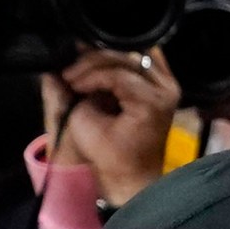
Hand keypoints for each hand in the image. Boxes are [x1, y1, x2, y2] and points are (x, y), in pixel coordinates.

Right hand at [43, 48, 182, 206]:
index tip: (69, 81)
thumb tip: (61, 70)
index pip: (118, 74)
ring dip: (105, 57)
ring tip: (81, 68)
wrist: (134, 176)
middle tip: (71, 73)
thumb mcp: (84, 125)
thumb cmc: (110, 157)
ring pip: (135, 52)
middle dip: (94, 62)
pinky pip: (142, 59)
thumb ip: (74, 95)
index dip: (89, 75)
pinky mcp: (163, 85)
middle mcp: (165, 90)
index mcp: (151, 102)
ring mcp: (168, 85)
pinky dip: (119, 59)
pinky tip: (97, 65)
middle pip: (128, 57)